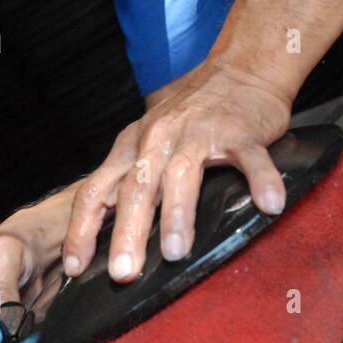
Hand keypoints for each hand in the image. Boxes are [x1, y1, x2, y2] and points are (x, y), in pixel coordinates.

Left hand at [62, 56, 291, 283]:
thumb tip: (111, 239)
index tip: (74, 268)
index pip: (95, 190)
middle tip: (123, 272)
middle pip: (136, 188)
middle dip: (127, 232)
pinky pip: (250, 158)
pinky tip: (269, 206)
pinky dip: (260, 180)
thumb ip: (131, 181)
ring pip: (183, 174)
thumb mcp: (148, 142)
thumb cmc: (191, 116)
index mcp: (132, 147)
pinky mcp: (240, 131)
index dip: (82, 229)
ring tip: (177, 253)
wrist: (239, 69)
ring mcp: (200, 133)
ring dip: (178, 213)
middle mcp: (158, 138)